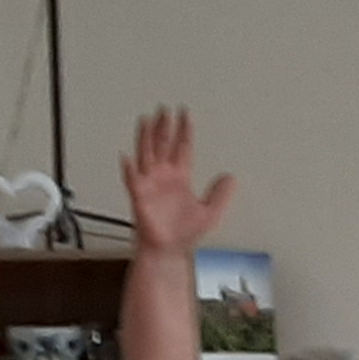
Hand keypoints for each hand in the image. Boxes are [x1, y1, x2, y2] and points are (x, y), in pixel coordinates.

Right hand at [120, 108, 234, 255]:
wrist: (168, 250)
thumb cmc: (184, 233)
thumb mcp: (211, 213)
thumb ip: (220, 195)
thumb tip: (232, 178)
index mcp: (180, 177)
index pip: (182, 147)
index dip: (184, 131)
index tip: (185, 114)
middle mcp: (164, 177)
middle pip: (163, 145)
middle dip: (164, 126)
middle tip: (165, 108)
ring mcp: (150, 184)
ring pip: (147, 155)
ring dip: (146, 138)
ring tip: (146, 120)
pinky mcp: (140, 196)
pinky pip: (133, 180)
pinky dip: (129, 169)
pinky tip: (126, 157)